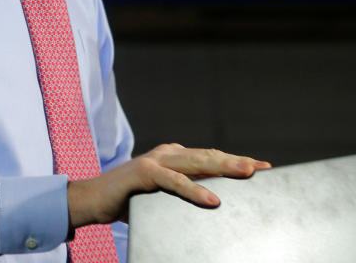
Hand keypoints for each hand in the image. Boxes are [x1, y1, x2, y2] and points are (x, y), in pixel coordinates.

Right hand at [67, 143, 270, 226]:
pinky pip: (175, 181)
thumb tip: (214, 201)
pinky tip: (211, 199)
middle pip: (209, 156)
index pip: (210, 157)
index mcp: (173, 156)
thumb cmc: (128, 200)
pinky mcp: (144, 173)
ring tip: (246, 173)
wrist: (92, 200)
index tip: (263, 167)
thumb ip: (183, 192)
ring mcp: (155, 160)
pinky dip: (195, 190)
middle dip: (237, 161)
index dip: (236, 161)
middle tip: (261, 168)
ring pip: (196, 162)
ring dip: (224, 167)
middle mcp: (167, 153)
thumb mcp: (162, 196)